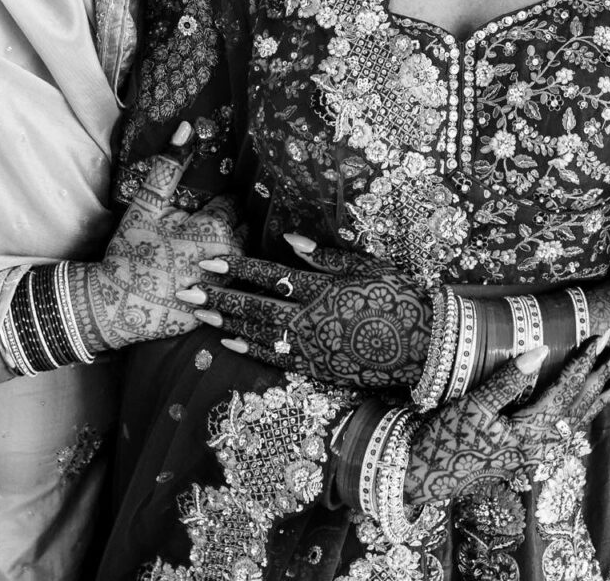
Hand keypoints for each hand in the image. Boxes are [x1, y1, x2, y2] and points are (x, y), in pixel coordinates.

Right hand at [83, 122, 240, 351]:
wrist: (116, 307)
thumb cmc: (130, 252)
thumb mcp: (146, 206)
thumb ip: (169, 167)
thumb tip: (188, 125)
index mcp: (217, 228)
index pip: (233, 202)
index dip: (220, 199)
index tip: (208, 202)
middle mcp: (233, 256)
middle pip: (244, 228)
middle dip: (231, 222)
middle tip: (207, 224)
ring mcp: (232, 286)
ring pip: (245, 255)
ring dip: (234, 248)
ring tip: (207, 247)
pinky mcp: (226, 309)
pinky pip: (239, 282)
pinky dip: (232, 275)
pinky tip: (210, 273)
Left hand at [198, 233, 430, 388]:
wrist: (424, 345)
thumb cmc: (399, 296)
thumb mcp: (367, 266)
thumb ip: (326, 256)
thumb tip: (290, 241)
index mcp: (323, 288)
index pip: (270, 276)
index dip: (237, 268)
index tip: (209, 260)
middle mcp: (312, 318)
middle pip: (255, 306)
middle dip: (218, 296)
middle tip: (185, 289)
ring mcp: (312, 346)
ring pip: (259, 333)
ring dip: (226, 322)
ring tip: (198, 313)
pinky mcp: (317, 367)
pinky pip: (275, 357)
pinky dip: (249, 348)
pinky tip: (228, 340)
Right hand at [405, 336, 609, 506]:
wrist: (425, 472)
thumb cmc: (446, 439)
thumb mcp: (474, 406)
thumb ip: (508, 380)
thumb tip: (541, 350)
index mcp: (530, 433)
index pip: (567, 391)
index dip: (586, 361)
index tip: (602, 337)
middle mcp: (539, 445)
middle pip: (582, 406)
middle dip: (605, 376)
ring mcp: (534, 453)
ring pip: (577, 421)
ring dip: (600, 397)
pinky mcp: (525, 454)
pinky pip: (564, 432)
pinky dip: (581, 415)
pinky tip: (587, 411)